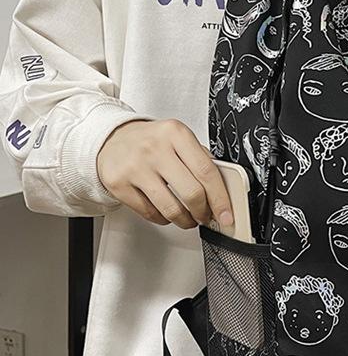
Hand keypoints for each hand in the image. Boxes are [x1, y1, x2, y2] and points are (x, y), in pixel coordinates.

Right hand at [96, 119, 233, 230]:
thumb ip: (200, 159)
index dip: (221, 199)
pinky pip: (150, 213)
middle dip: (204, 213)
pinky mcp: (119, 184)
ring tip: (189, 219)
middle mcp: (155, 149)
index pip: (207, 172)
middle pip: (192, 193)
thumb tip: (222, 193)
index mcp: (176, 134)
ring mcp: (135, 167)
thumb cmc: (151, 142)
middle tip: (206, 216)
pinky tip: (166, 212)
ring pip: (171, 209)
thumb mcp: (178, 138)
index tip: (227, 214)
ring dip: (185, 221)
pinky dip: (163, 219)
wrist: (112, 139)